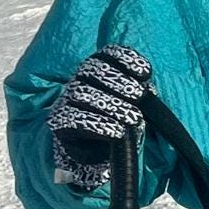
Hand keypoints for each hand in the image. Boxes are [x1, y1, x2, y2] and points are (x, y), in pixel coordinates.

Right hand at [47, 46, 151, 182]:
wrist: (94, 154)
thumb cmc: (115, 123)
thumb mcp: (132, 107)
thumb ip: (139, 96)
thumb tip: (149, 91)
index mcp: (97, 69)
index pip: (107, 54)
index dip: (126, 59)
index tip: (146, 73)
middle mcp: (79, 79)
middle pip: (93, 69)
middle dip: (120, 81)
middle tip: (139, 95)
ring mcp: (66, 99)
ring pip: (82, 93)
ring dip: (112, 105)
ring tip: (133, 118)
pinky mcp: (58, 121)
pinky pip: (72, 118)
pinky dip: (98, 125)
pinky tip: (117, 132)